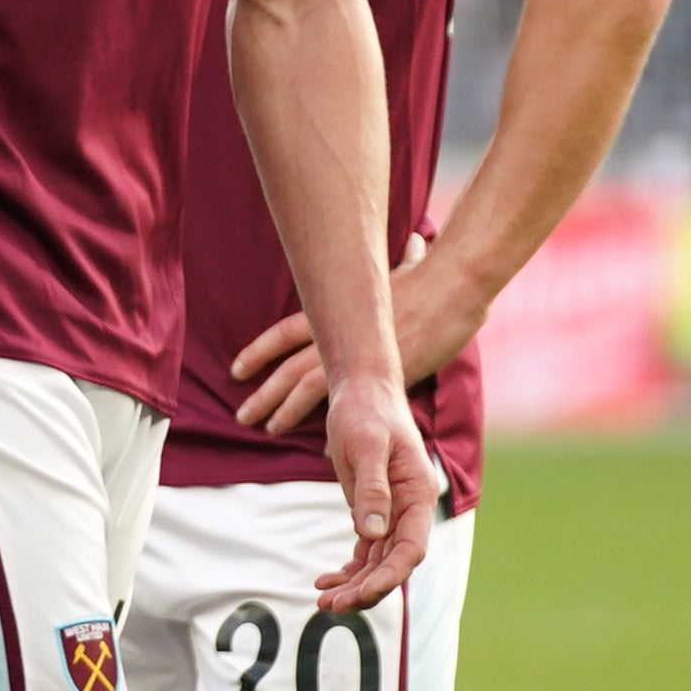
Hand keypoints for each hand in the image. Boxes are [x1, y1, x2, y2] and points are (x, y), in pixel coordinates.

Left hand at [226, 232, 468, 433]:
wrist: (454, 286)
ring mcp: (359, 356)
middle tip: (242, 415)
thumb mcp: (410, 266)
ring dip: (284, 410)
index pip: (283, 332)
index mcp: (337, 312)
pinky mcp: (383, 376)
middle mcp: (340, 335)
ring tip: (268, 429)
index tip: (237, 368)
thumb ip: (407, 260)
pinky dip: (336, 429)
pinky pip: (349, 407)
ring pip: (307, 387)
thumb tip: (418, 239)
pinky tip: (324, 451)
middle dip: (263, 392)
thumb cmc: (435, 275)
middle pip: (288, 366)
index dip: (258, 351)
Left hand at [312, 366, 444, 611]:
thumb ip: (372, 490)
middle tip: (330, 607)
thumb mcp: (365, 446)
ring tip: (322, 603)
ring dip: (354, 584)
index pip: (411, 549)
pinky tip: (324, 582)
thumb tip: (375, 535)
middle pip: (394, 562)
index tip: (360, 594)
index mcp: (418, 495)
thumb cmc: (365, 413)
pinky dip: (349, 569)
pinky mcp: (373, 511)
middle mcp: (411, 509)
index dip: (388, 576)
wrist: (361, 391)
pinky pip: (366, 550)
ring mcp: (393, 512)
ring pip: (379, 561)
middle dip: (366, 589)